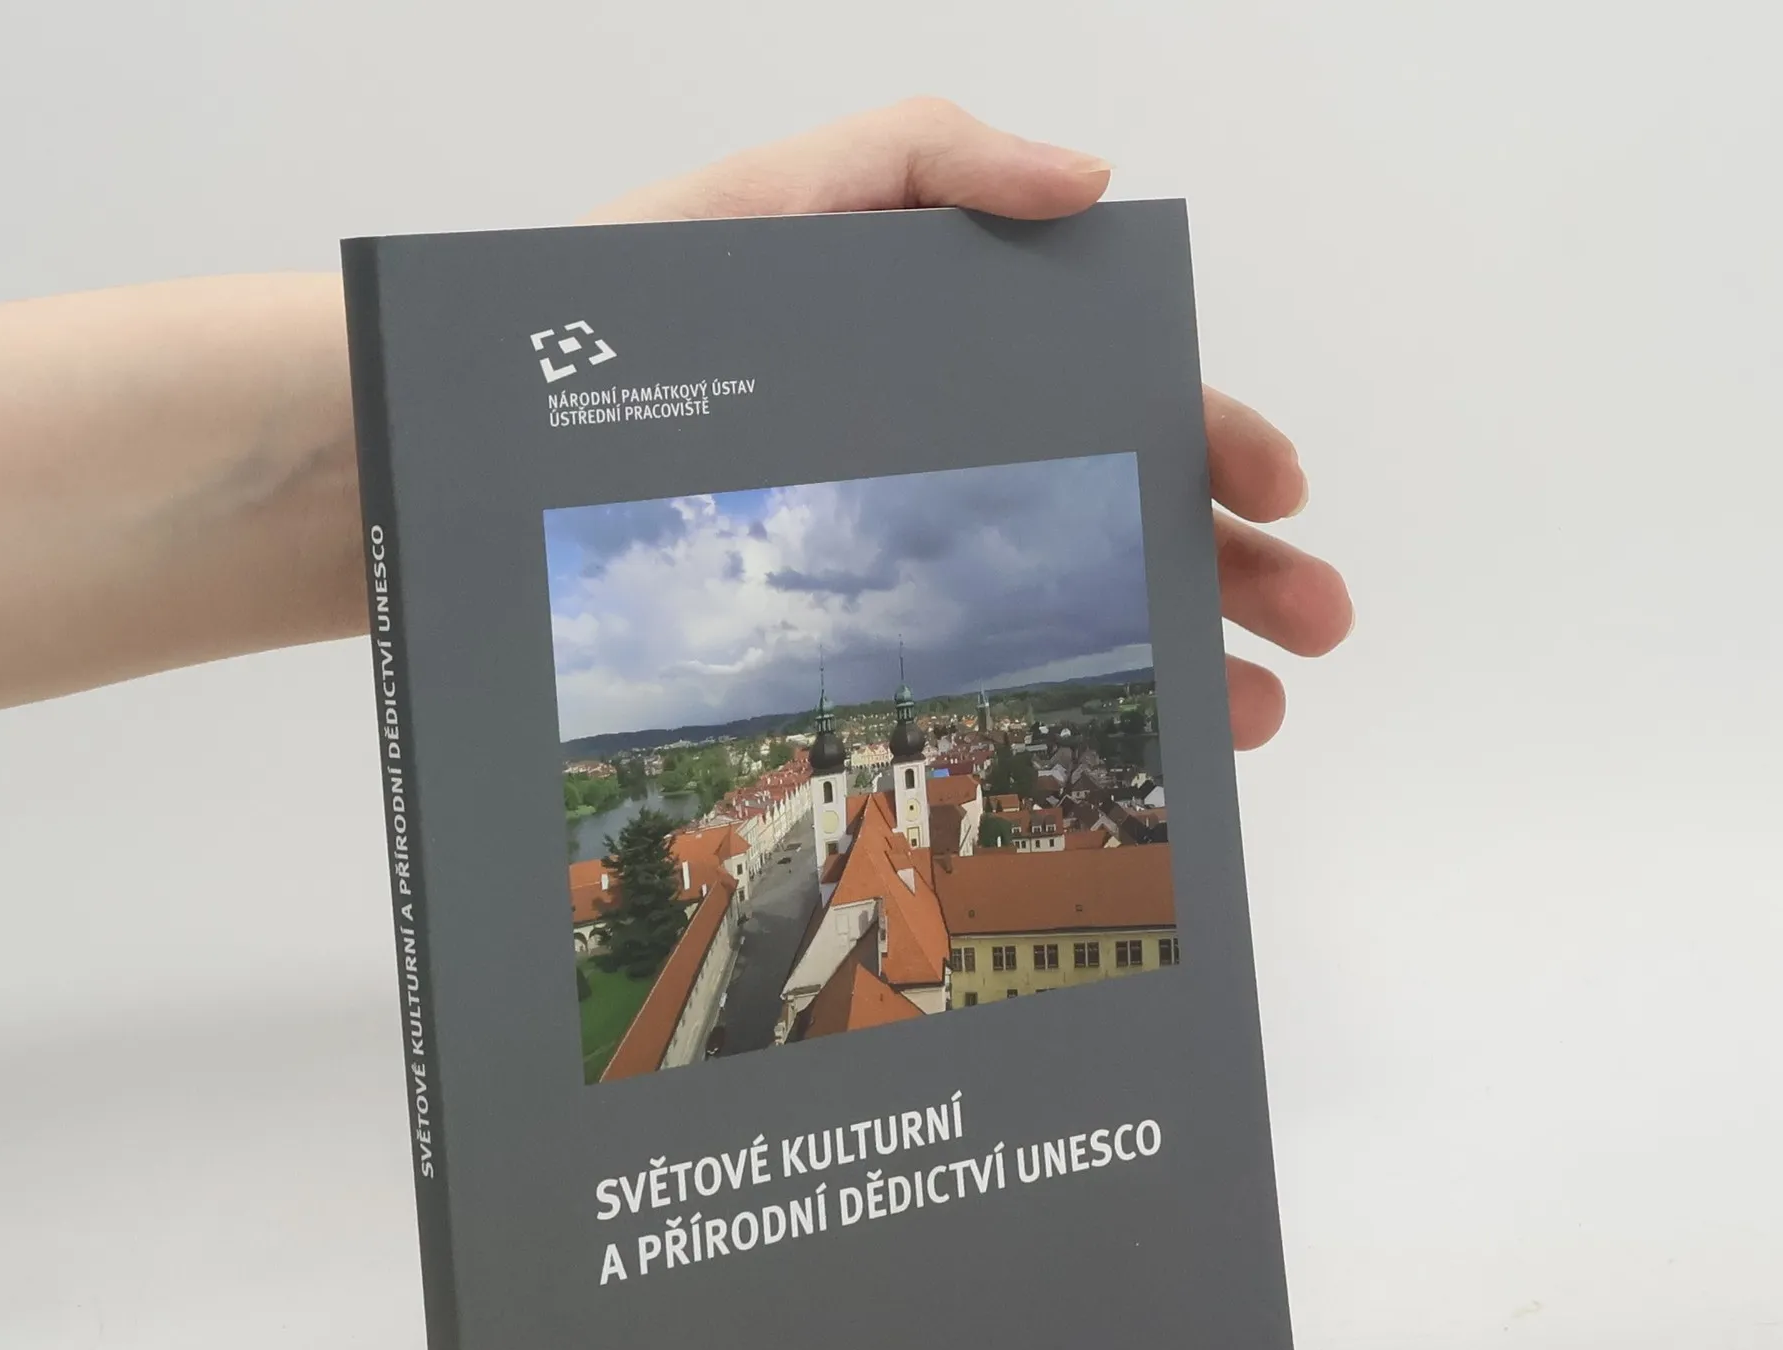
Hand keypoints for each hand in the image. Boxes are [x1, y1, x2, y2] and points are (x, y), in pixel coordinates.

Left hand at [587, 98, 1351, 749]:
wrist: (472, 442)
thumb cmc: (615, 308)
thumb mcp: (781, 193)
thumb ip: (929, 161)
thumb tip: (1093, 186)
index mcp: (947, 360)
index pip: (1109, 400)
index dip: (1204, 438)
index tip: (1273, 491)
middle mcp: (934, 466)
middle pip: (1110, 516)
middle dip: (1228, 569)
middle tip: (1310, 633)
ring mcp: (883, 560)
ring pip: (1056, 614)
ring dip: (1173, 660)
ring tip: (1244, 721)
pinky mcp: (821, 638)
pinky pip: (954, 683)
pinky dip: (1040, 721)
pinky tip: (1104, 755)